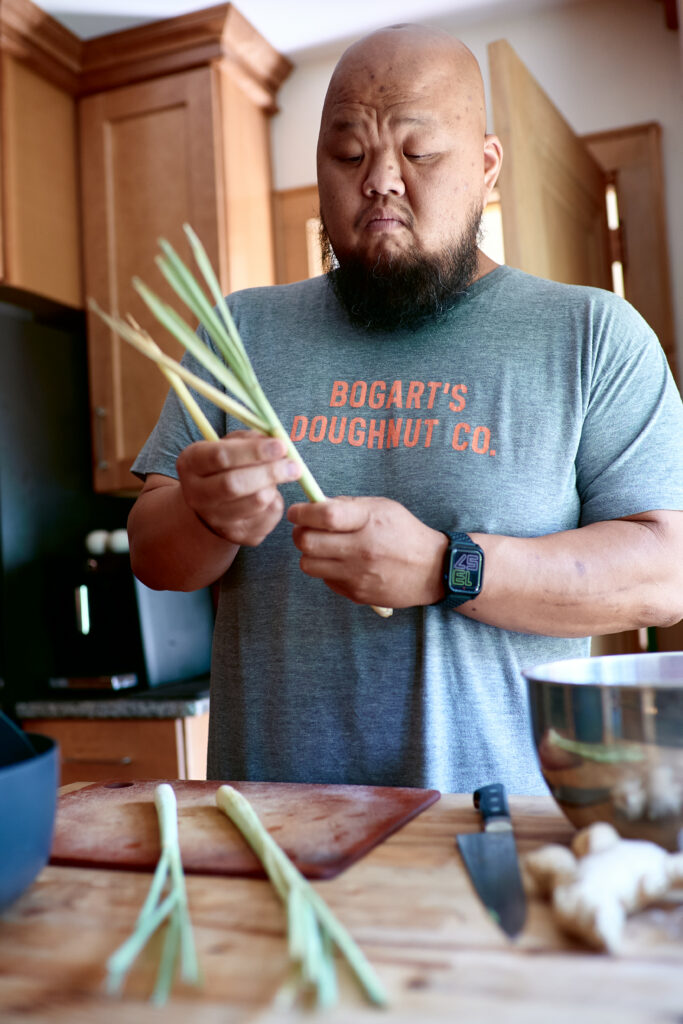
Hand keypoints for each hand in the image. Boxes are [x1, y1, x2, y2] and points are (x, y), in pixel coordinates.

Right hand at [176, 430, 301, 545]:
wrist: (214, 503)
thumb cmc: (227, 465)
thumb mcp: (232, 444)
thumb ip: (252, 439)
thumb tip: (278, 442)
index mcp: (191, 463)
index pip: (220, 456)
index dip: (254, 451)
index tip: (281, 446)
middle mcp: (196, 494)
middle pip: (235, 484)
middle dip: (270, 472)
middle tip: (294, 466)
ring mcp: (214, 519)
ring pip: (255, 503)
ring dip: (274, 487)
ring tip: (279, 476)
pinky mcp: (235, 535)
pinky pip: (267, 518)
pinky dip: (276, 503)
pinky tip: (270, 495)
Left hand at [287, 496, 446, 607]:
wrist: (432, 571)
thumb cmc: (405, 533)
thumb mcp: (382, 508)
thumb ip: (348, 506)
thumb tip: (315, 505)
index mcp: (369, 522)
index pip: (325, 515)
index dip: (302, 512)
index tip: (296, 512)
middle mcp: (362, 550)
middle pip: (307, 542)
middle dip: (299, 533)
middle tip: (305, 529)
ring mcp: (358, 575)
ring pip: (308, 565)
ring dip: (310, 554)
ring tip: (323, 548)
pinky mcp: (356, 594)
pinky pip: (325, 580)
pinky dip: (327, 570)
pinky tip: (342, 563)